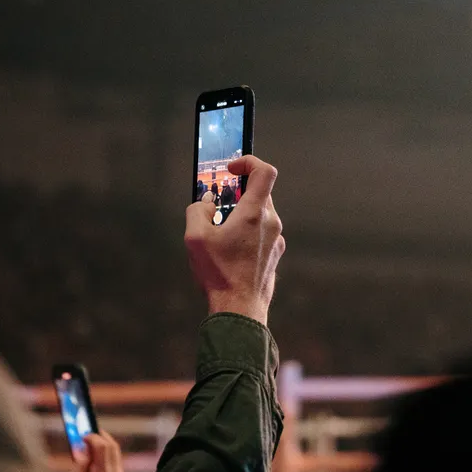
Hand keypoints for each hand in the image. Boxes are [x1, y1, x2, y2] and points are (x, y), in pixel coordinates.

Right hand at [65, 432, 131, 471]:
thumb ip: (79, 464)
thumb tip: (83, 448)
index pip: (102, 446)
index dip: (93, 437)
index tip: (84, 434)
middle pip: (113, 447)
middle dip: (101, 438)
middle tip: (91, 433)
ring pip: (116, 457)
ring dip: (105, 450)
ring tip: (92, 448)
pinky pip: (117, 469)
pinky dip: (108, 464)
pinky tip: (97, 467)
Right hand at [184, 155, 284, 324]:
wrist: (240, 310)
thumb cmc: (219, 274)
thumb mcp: (195, 238)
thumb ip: (197, 211)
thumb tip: (206, 204)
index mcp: (255, 213)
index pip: (264, 171)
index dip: (248, 162)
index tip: (231, 168)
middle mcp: (271, 222)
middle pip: (260, 192)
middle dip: (238, 193)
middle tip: (218, 203)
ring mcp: (276, 239)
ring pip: (261, 213)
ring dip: (242, 213)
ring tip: (221, 231)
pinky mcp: (275, 254)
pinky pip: (263, 232)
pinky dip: (248, 231)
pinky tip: (230, 249)